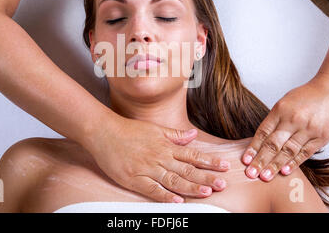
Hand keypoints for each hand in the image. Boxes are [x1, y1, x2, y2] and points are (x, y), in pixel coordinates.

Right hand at [83, 115, 229, 202]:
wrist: (104, 132)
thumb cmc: (129, 130)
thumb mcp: (155, 129)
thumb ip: (175, 135)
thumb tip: (193, 135)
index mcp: (165, 146)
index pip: (192, 155)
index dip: (209, 161)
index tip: (224, 166)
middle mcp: (159, 157)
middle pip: (186, 169)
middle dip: (205, 177)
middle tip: (222, 183)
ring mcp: (147, 168)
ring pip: (173, 180)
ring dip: (190, 187)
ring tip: (206, 192)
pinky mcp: (134, 178)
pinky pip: (151, 189)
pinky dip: (164, 195)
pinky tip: (177, 200)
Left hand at [241, 72, 328, 181]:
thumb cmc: (307, 96)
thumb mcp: (286, 102)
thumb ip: (275, 120)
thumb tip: (261, 140)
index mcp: (281, 109)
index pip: (263, 132)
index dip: (253, 147)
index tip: (245, 160)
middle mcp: (293, 119)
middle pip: (273, 143)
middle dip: (261, 160)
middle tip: (251, 173)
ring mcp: (308, 128)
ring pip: (288, 151)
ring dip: (275, 165)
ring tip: (265, 177)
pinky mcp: (322, 136)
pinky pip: (305, 152)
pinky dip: (294, 163)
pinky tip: (284, 172)